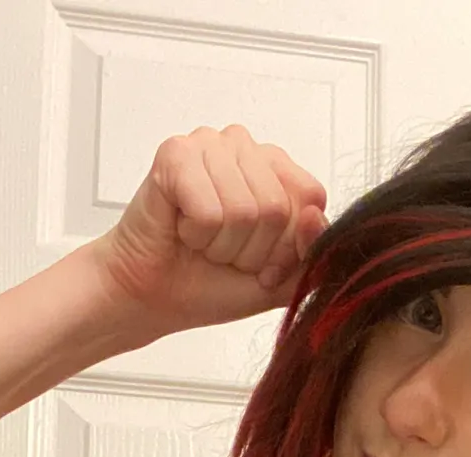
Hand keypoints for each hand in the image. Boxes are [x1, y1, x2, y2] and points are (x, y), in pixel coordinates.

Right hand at [90, 126, 327, 335]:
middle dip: (252, 251)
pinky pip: (209, 211)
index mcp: (275, 168)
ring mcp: (209, 145)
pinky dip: (196, 235)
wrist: (156, 297)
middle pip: (277, 208)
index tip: (262, 264)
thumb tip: (314, 217)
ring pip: (244, 210)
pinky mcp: (176, 154)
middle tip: (223, 252)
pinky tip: (182, 229)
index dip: (288, 246)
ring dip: (222, 246)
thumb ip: (310, 254)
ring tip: (202, 241)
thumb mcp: (280, 280)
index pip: (310, 198)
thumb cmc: (211, 281)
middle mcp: (244, 146)